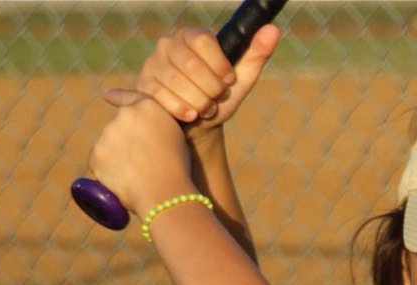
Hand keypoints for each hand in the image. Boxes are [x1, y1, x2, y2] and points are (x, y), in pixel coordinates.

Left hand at [89, 90, 194, 214]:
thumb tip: (144, 130)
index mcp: (147, 107)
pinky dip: (109, 171)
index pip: (129, 98)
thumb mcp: (175, 136)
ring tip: (137, 173)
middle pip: (119, 126)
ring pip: (108, 145)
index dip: (118, 97)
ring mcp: (107, 136)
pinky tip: (125, 181)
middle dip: (125, 140)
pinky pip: (101, 163)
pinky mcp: (96, 156)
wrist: (164, 193)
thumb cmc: (177, 168)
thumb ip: (156, 124)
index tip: (108, 95)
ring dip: (117, 156)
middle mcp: (123, 116)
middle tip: (142, 161)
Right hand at [136, 24, 280, 139]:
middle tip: (218, 98)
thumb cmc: (221, 96)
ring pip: (176, 83)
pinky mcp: (143, 87)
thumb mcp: (242, 77)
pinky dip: (183, 110)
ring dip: (199, 102)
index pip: (203, 40)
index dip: (219, 64)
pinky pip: (162, 97)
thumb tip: (273, 30)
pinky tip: (191, 115)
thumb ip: (256, 53)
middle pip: (190, 64)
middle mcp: (168, 44)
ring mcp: (152, 65)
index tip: (229, 79)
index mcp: (192, 35)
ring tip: (207, 108)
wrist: (199, 123)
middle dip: (211, 89)